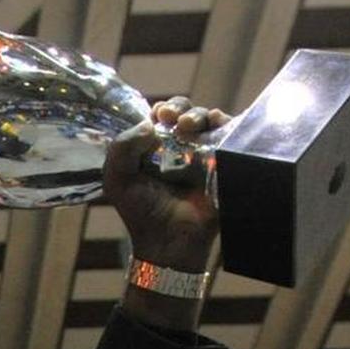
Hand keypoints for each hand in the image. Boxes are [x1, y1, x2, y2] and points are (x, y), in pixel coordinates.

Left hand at [104, 98, 230, 272]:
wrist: (168, 240)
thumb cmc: (141, 212)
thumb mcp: (118, 179)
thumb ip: (121, 147)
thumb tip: (149, 124)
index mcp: (154, 148)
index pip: (161, 116)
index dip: (161, 109)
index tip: (158, 114)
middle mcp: (180, 147)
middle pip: (185, 112)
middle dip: (179, 107)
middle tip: (172, 118)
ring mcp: (204, 154)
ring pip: (208, 119)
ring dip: (199, 114)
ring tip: (187, 125)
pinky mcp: (224, 163)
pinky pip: (231, 134)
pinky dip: (225, 123)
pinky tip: (215, 124)